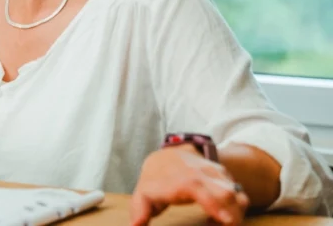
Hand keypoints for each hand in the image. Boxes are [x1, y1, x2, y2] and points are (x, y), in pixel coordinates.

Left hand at [131, 145, 249, 225]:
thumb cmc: (156, 180)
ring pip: (237, 195)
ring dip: (235, 215)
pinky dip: (237, 210)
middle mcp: (202, 174)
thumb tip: (135, 225)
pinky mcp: (226, 178)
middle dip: (232, 216)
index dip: (214, 204)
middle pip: (226, 194)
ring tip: (218, 223)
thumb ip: (140, 211)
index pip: (200, 188)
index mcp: (181, 180)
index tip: (226, 220)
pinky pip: (240, 195)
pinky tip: (221, 217)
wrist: (169, 157)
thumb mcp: (144, 194)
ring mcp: (216, 174)